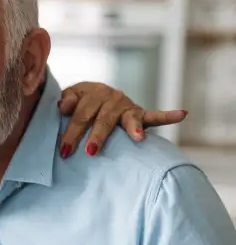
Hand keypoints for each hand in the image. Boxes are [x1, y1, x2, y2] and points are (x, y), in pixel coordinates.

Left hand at [58, 82, 187, 157]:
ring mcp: (126, 105)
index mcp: (91, 92)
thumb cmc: (77, 104)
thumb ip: (67, 101)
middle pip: (103, 118)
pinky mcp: (140, 114)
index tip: (65, 150)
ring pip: (127, 119)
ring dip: (132, 128)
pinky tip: (182, 114)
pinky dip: (168, 115)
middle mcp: (110, 96)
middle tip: (90, 152)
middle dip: (96, 136)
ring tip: (137, 138)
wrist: (93, 97)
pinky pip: (155, 115)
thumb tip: (62, 105)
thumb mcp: (69, 99)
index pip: (81, 113)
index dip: (72, 131)